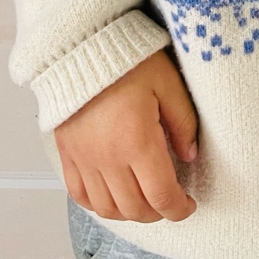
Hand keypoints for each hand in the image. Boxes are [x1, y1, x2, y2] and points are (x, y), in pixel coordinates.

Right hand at [55, 48, 198, 222]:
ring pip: (108, 208)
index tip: (188, 204)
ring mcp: (85, 159)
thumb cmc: (125, 58)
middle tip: (171, 200)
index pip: (161, 195)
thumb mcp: (167, 81)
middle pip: (136, 208)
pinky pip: (80, 195)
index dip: (179, 208)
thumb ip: (183, 121)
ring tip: (145, 200)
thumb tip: (190, 154)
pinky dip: (98, 205)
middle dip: (159, 212)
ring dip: (130, 212)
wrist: (81, 46)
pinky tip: (113, 196)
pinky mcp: (68, 154)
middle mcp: (108, 157)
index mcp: (137, 140)